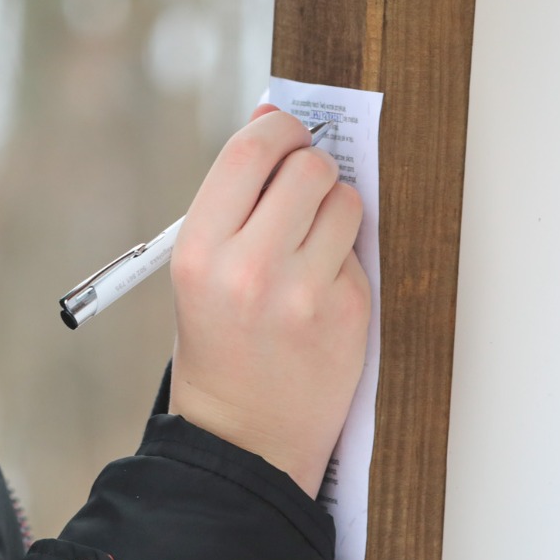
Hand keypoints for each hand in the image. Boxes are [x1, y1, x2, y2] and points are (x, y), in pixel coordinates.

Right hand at [168, 105, 370, 496]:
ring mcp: (304, 293)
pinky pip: (359, 249)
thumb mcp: (201, 269)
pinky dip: (345, 255)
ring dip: (334, 207)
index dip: (276, 130)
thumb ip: (235, 197)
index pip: (249, 152)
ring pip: (344, 201)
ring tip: (310, 241)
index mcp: (200, 251)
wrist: (242, 442)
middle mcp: (250, 268)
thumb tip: (271, 117)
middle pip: (306, 167)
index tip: (285, 134)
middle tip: (302, 184)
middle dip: (309, 166)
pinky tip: (320, 287)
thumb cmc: (217, 344)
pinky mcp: (348, 313)